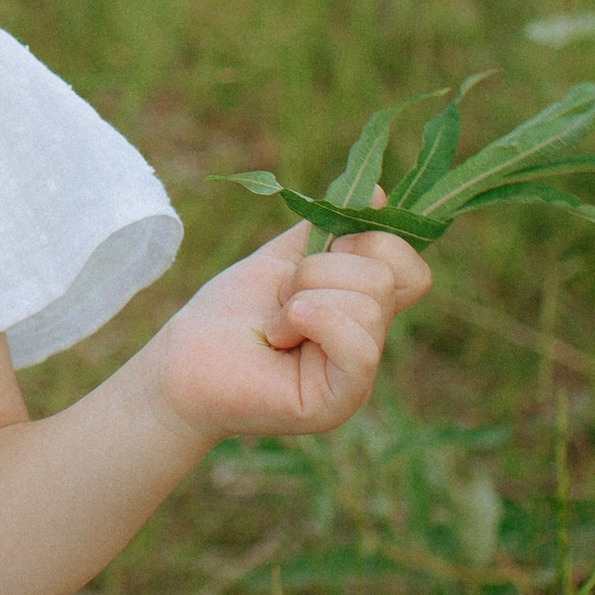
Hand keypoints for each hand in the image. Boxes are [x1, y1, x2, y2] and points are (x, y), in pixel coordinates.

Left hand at [136, 217, 430, 445]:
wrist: (184, 359)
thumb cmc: (229, 313)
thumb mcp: (284, 258)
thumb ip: (330, 228)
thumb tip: (378, 193)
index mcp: (362, 309)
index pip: (411, 268)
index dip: (372, 243)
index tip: (322, 251)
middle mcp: (369, 343)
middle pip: (386, 275)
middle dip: (319, 269)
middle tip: (282, 298)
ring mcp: (358, 376)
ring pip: (369, 302)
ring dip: (303, 298)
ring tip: (275, 325)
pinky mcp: (338, 401)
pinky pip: (359, 346)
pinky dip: (312, 319)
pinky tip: (280, 334)